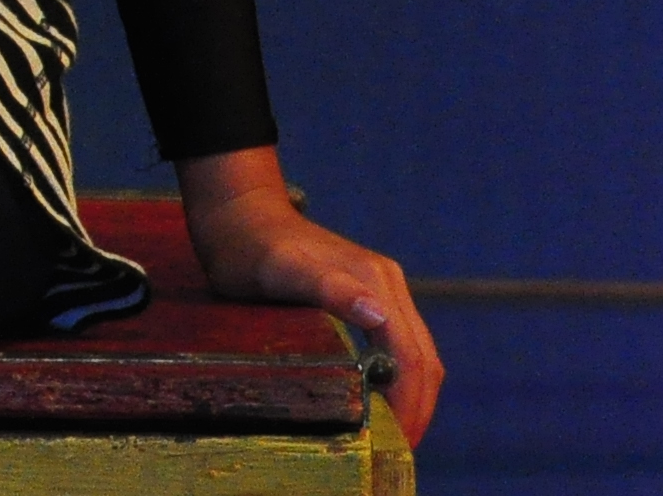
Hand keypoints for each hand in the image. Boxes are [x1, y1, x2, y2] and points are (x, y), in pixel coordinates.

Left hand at [175, 148, 441, 444]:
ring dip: (414, 394)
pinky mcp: (370, 291)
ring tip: (395, 434)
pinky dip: (403, 376)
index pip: (409, 355)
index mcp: (374, 281)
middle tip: (399, 450)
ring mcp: (381, 286)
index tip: (398, 443)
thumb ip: (328, 288)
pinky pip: (401, 341)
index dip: (409, 403)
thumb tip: (379, 317)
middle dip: (418, 406)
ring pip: (418, 350)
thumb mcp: (279, 270)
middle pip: (423, 356)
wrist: (239, 212)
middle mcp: (387, 282)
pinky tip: (384, 398)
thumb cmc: (249, 247)